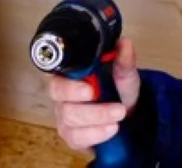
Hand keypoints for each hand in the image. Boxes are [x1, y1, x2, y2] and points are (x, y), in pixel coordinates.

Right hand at [50, 37, 140, 151]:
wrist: (125, 112)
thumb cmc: (117, 88)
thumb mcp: (124, 73)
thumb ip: (123, 60)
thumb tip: (125, 43)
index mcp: (69, 73)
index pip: (56, 76)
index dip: (69, 85)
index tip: (90, 88)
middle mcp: (61, 94)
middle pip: (61, 101)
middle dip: (89, 107)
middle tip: (117, 108)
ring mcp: (64, 116)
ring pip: (70, 120)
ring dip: (97, 119)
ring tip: (120, 116)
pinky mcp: (71, 135)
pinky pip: (75, 138)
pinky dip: (95, 135)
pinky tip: (111, 130)